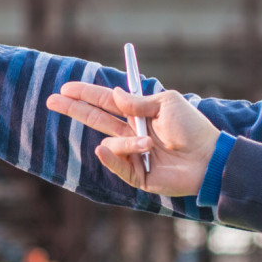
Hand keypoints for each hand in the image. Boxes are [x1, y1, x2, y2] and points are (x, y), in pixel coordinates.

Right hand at [46, 82, 219, 196]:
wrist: (208, 157)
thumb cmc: (192, 128)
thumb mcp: (167, 104)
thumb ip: (138, 101)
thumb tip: (113, 95)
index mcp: (138, 113)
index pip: (105, 101)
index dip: (86, 94)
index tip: (66, 87)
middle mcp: (132, 132)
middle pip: (96, 119)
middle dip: (74, 109)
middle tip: (52, 100)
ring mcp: (133, 154)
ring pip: (110, 143)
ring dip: (126, 141)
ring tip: (149, 143)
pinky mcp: (137, 174)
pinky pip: (116, 164)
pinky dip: (113, 157)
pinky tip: (113, 149)